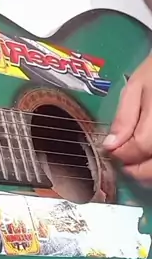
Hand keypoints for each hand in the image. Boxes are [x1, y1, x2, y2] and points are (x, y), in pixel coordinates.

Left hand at [103, 56, 151, 181]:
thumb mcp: (136, 87)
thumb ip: (124, 118)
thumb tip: (110, 146)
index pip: (140, 148)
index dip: (123, 153)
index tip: (111, 150)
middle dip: (137, 170)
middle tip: (124, 162)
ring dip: (149, 171)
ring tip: (138, 162)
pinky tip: (149, 157)